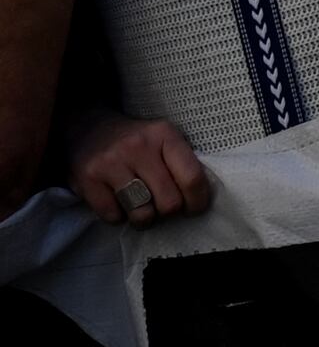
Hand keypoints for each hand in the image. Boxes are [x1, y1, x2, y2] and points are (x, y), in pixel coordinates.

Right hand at [66, 113, 207, 225]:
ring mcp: (110, 164)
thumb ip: (183, 162)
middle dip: (170, 212)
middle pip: (168, 201)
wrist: (89, 128)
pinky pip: (113, 216)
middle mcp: (138, 147)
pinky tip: (120, 204)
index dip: (197, 202)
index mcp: (164, 135)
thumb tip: (202, 197)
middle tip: (164, 208)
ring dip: (144, 218)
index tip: (194, 209)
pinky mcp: (87, 180)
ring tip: (143, 209)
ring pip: (141, 213)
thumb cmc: (137, 140)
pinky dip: (119, 217)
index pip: (192, 178)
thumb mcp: (165, 138)